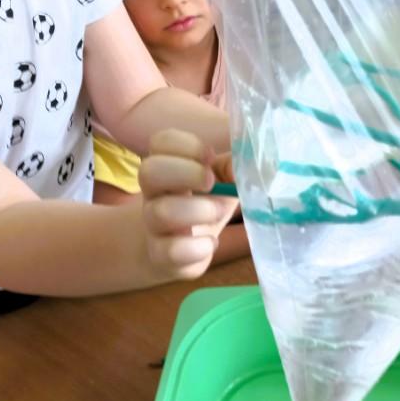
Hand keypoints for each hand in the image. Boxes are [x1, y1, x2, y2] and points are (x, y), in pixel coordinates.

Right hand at [137, 129, 233, 280]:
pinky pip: (171, 252)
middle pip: (148, 171)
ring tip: (218, 212)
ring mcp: (153, 227)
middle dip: (186, 172)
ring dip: (197, 210)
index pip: (161, 142)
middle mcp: (153, 194)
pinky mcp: (163, 257)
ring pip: (160, 212)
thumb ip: (233, 167)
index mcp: (167, 167)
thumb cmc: (204, 205)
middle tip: (210, 182)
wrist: (177, 252)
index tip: (210, 157)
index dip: (187, 145)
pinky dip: (197, 248)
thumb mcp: (222, 181)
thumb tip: (251, 163)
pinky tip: (211, 243)